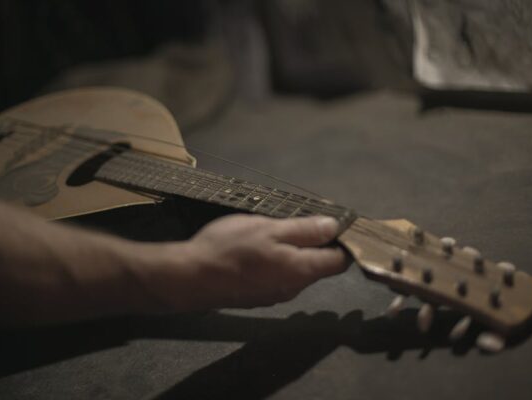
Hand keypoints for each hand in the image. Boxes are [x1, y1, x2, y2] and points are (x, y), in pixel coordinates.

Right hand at [154, 214, 348, 310]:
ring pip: (294, 271)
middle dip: (312, 243)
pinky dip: (272, 262)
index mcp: (301, 271)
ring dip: (289, 252)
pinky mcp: (255, 297)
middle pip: (316, 266)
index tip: (334, 223)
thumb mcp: (269, 229)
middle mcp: (292, 289)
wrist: (189, 278)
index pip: (339, 261)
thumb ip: (305, 230)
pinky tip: (253, 250)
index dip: (342, 241)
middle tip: (293, 219)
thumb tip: (335, 227)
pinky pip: (275, 277)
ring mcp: (273, 296)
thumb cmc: (230, 249)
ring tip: (269, 231)